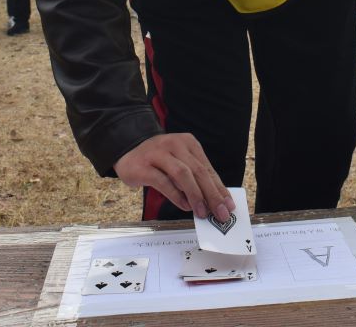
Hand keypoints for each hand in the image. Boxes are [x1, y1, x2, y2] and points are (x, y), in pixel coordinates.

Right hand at [113, 133, 234, 222]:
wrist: (126, 149)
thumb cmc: (157, 159)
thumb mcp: (179, 162)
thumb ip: (195, 177)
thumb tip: (214, 200)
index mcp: (188, 143)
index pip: (208, 168)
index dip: (220, 188)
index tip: (228, 205)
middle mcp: (175, 145)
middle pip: (199, 171)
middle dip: (212, 194)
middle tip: (220, 213)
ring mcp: (158, 154)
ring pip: (183, 174)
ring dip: (195, 195)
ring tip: (202, 212)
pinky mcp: (143, 166)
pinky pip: (163, 182)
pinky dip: (176, 195)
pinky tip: (184, 206)